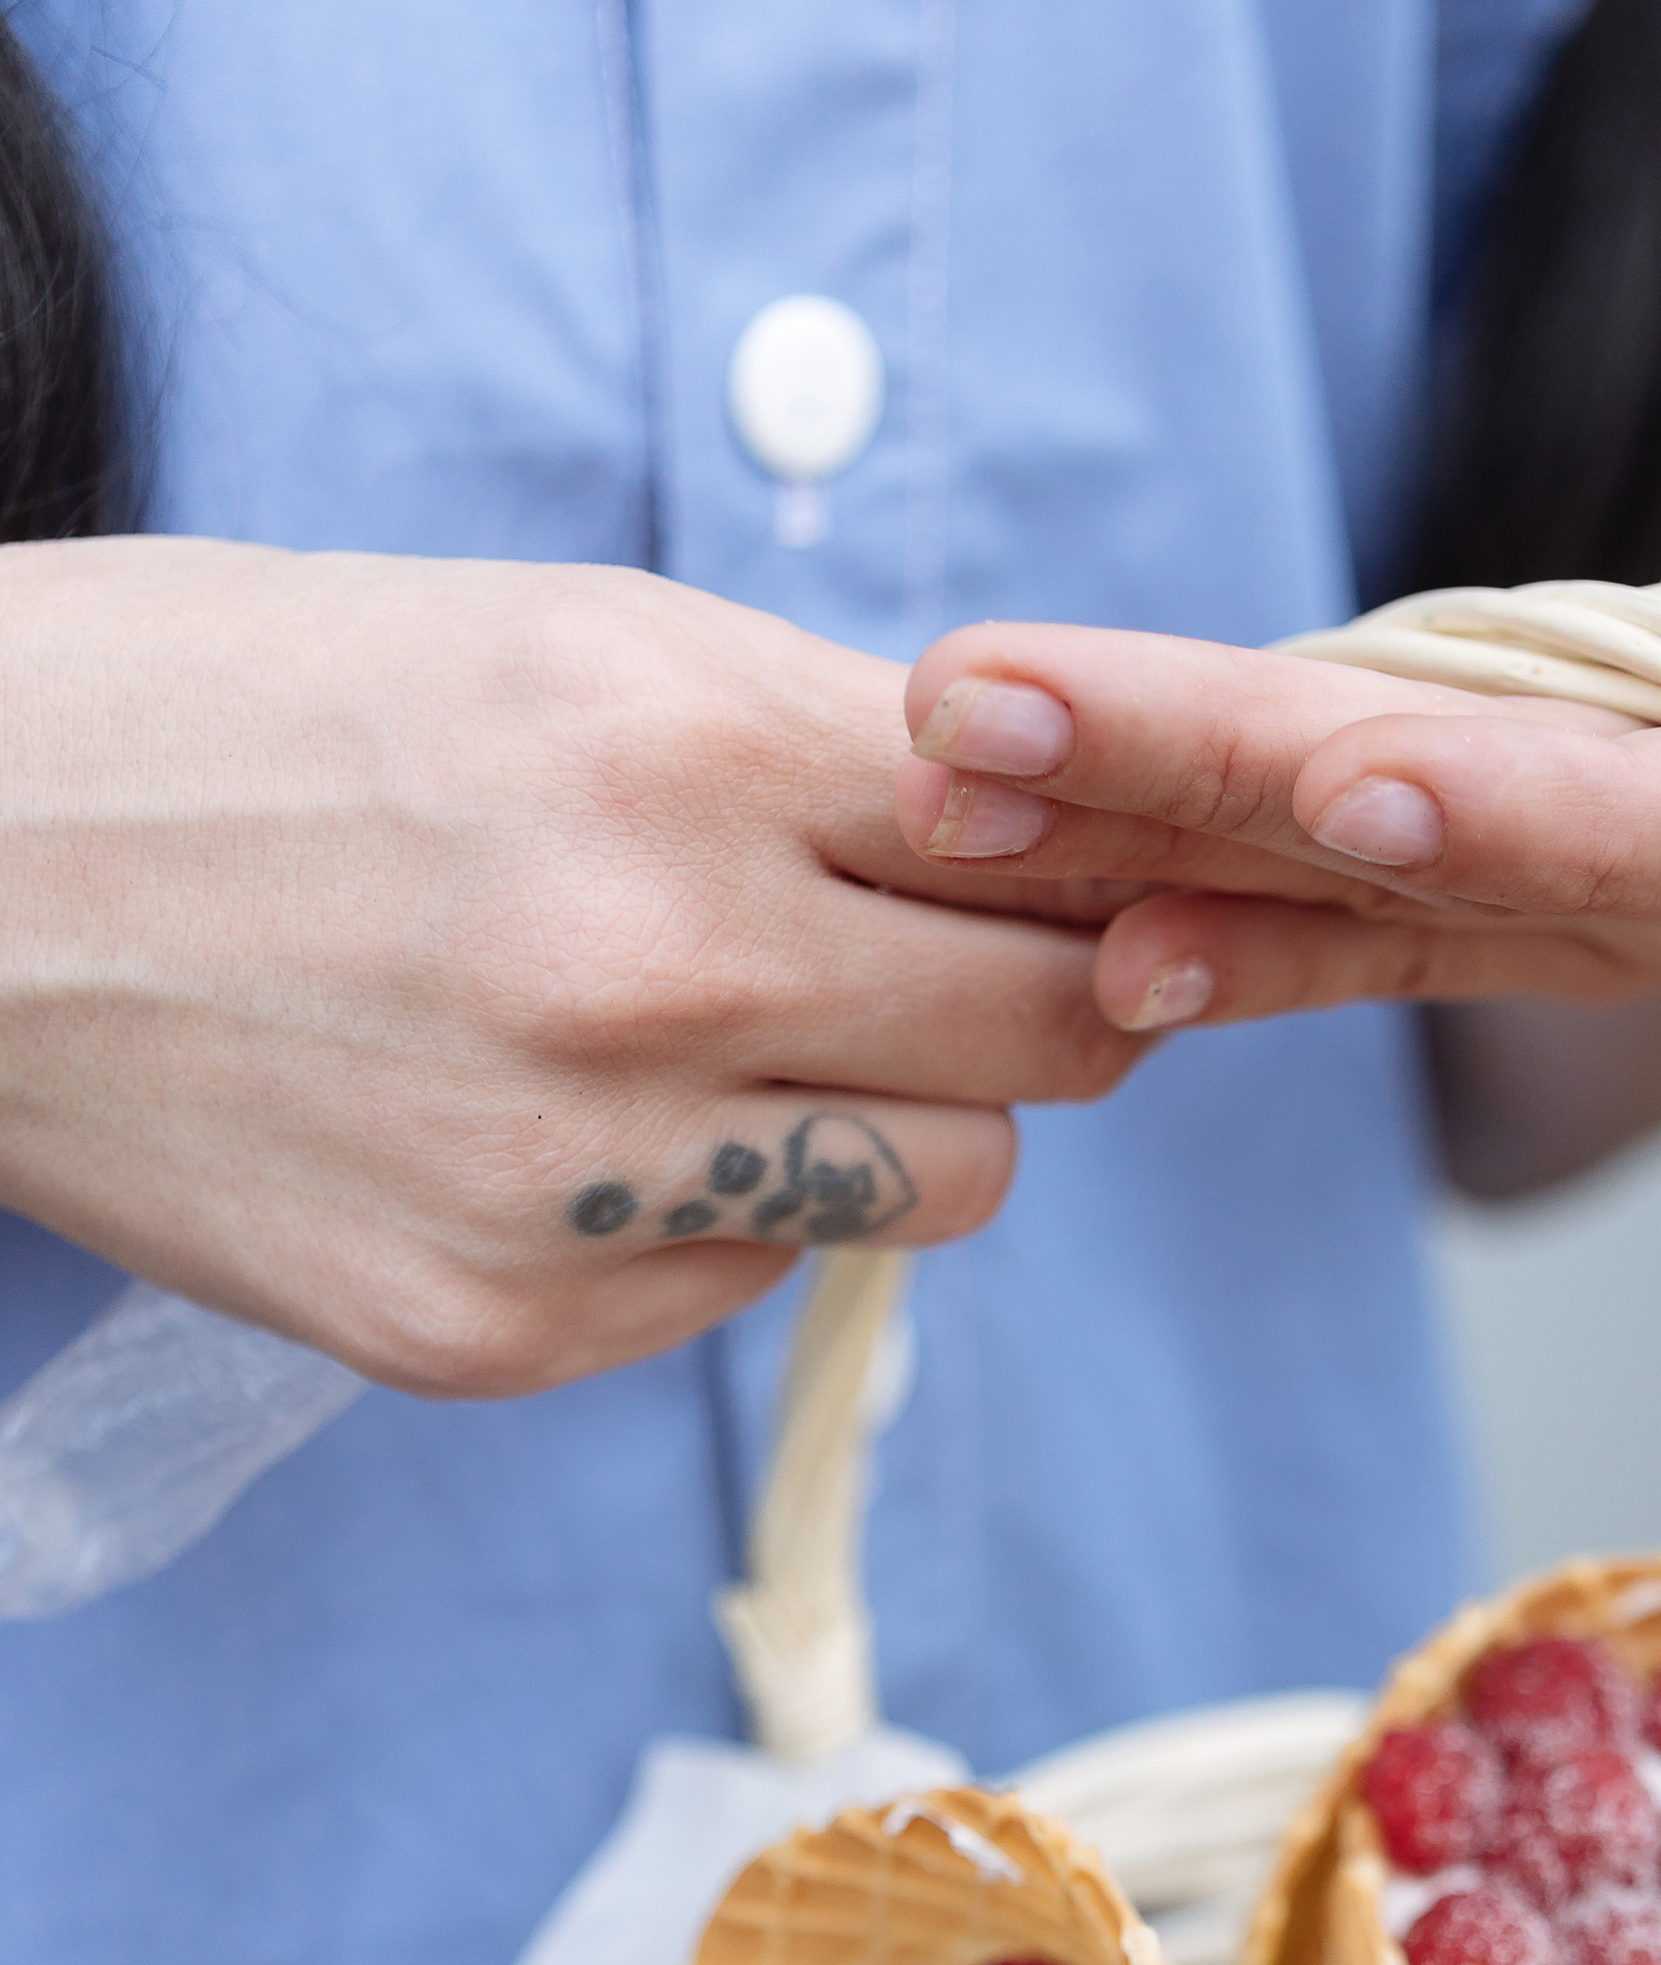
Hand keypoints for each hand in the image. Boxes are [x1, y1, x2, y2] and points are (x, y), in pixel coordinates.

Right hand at [0, 539, 1144, 1392]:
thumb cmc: (243, 714)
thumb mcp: (551, 636)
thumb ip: (813, 743)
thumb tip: (1052, 836)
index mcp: (685, 748)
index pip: (1068, 859)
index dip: (1112, 872)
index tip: (1106, 882)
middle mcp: (660, 973)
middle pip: (1062, 1046)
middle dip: (1041, 1001)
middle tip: (952, 967)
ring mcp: (582, 1178)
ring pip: (945, 1191)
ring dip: (898, 1123)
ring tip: (743, 1045)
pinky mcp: (496, 1328)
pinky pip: (749, 1285)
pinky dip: (720, 1216)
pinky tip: (571, 1128)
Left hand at [892, 0, 1660, 1032]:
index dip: (1555, 792)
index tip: (1362, 756)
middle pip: (1479, 852)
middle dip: (1237, 798)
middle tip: (988, 715)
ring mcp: (1595, 888)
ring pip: (1369, 894)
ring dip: (1152, 845)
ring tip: (944, 768)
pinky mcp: (1499, 890)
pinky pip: (1342, 926)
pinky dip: (1209, 919)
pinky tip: (1054, 903)